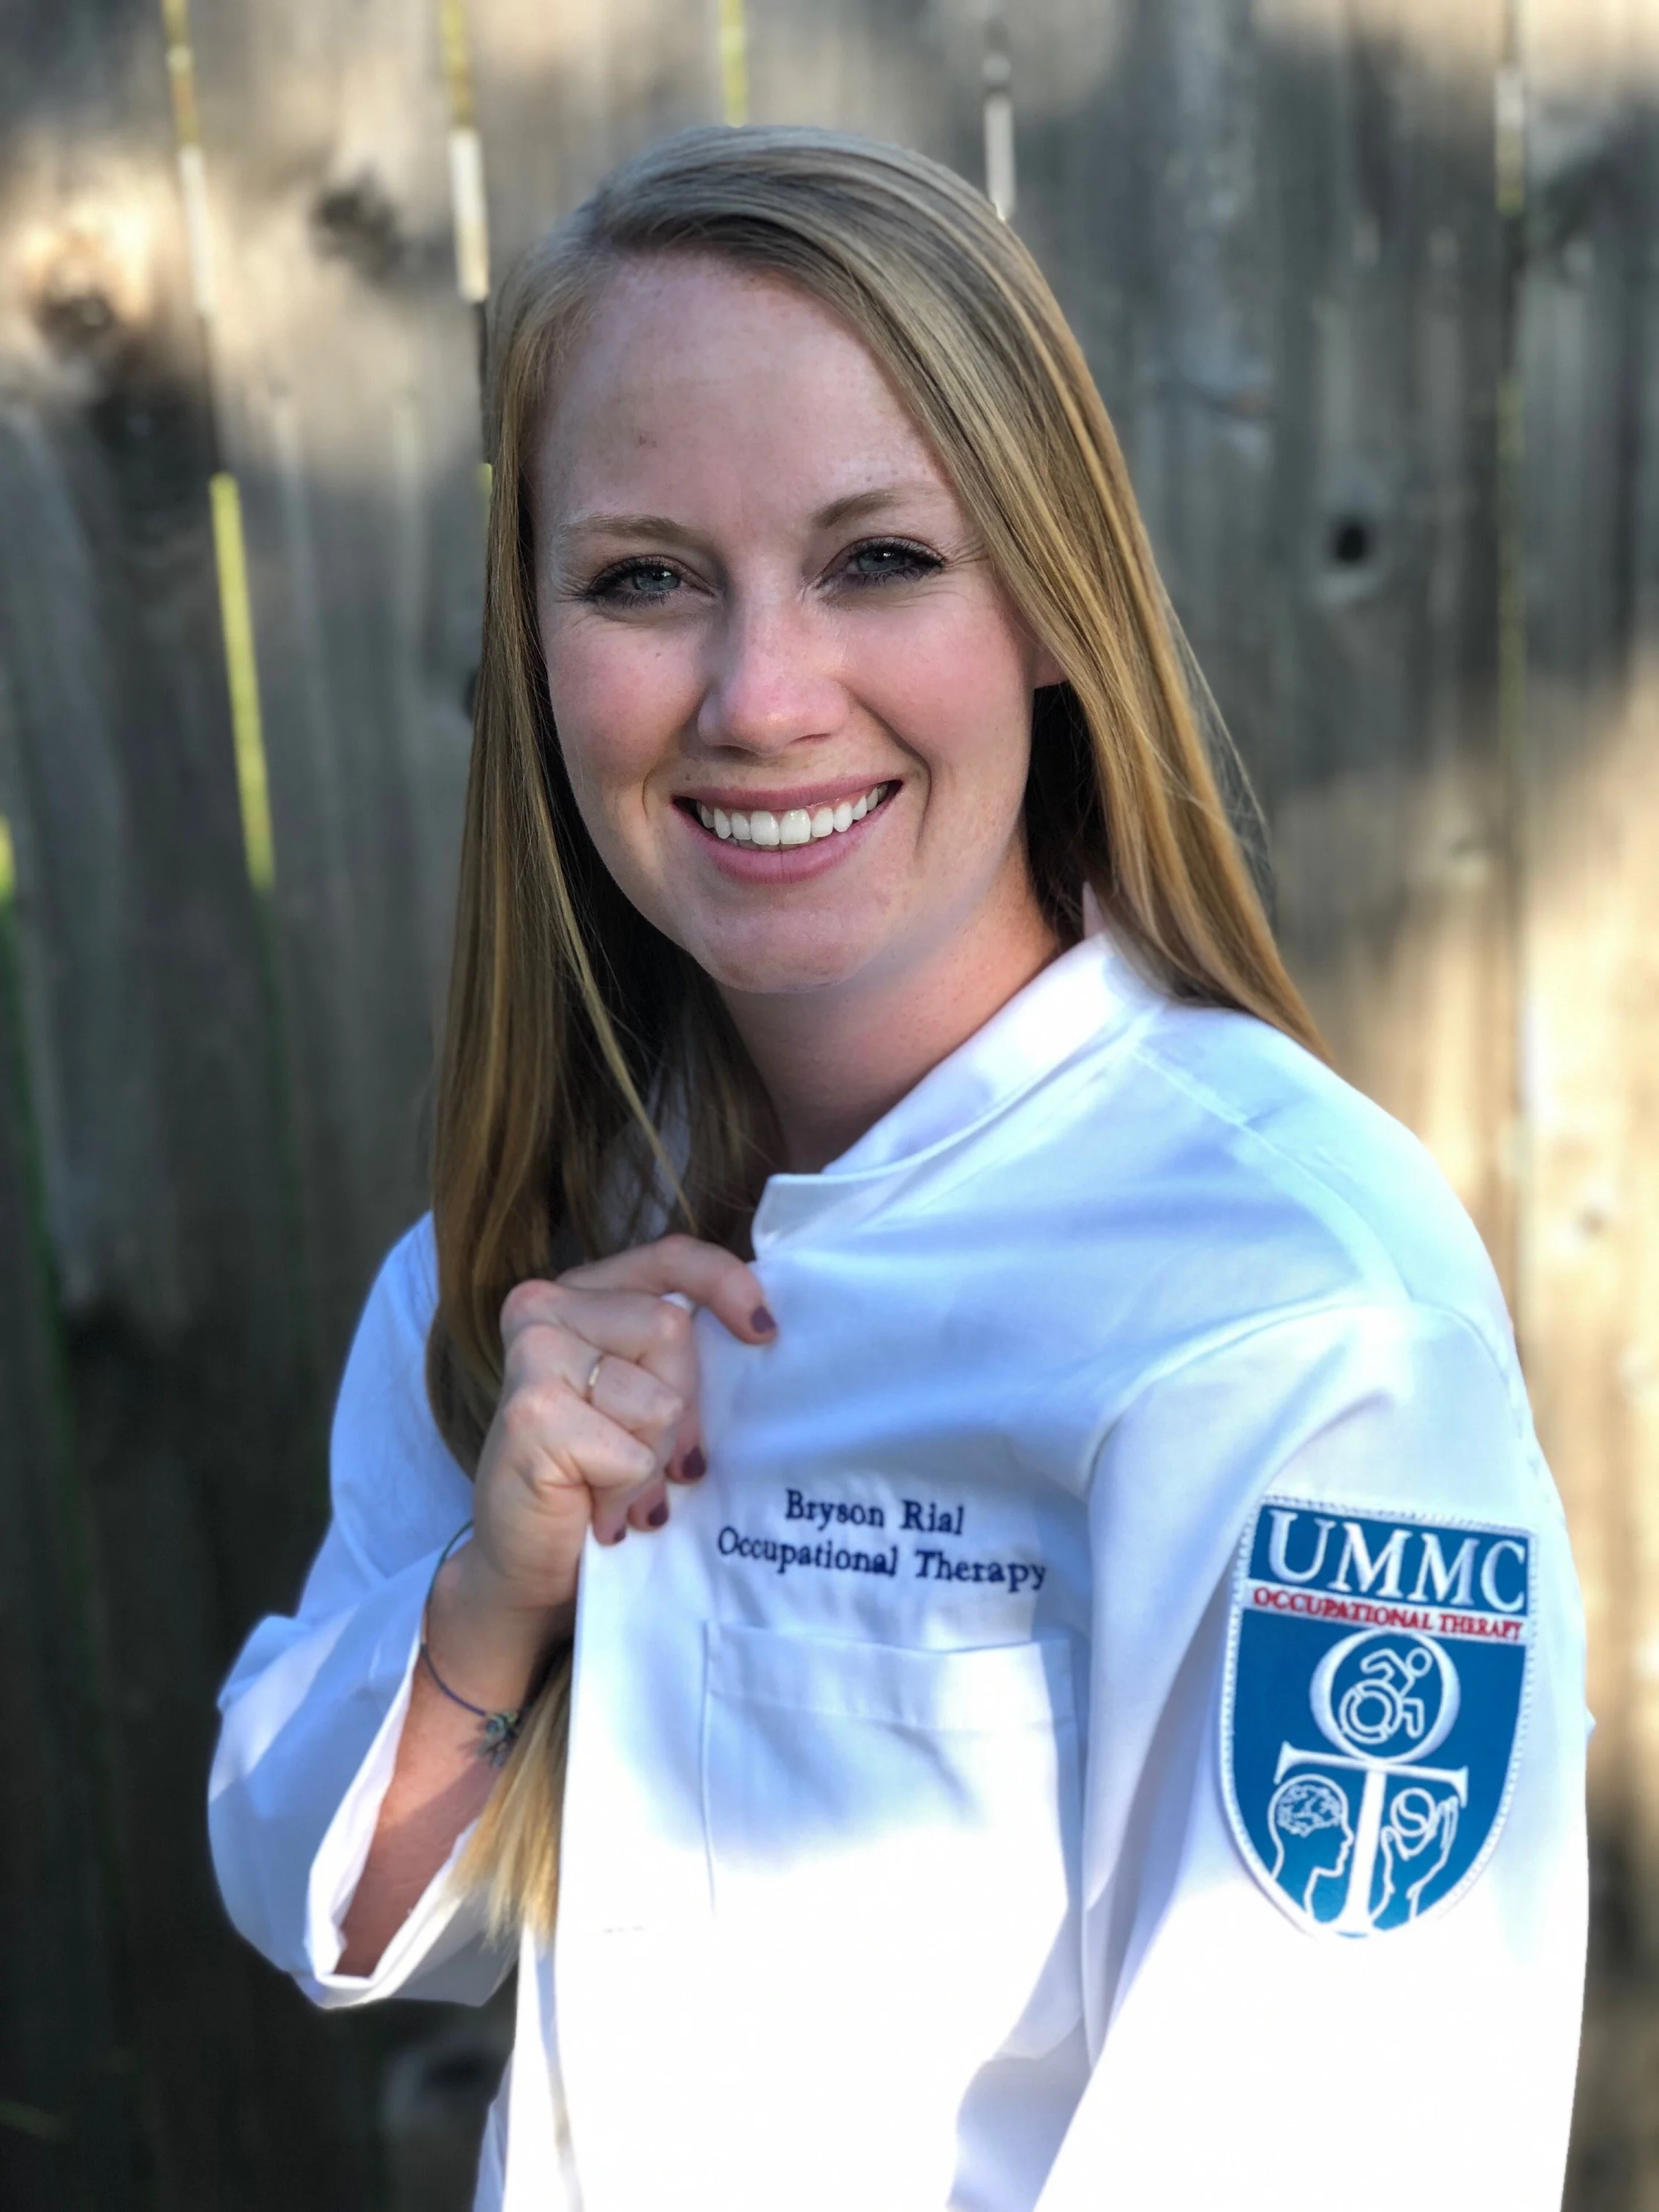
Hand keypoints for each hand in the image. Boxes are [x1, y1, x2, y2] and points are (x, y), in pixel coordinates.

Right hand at [454, 1234, 775, 1635]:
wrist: (527, 1567)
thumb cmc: (595, 1479)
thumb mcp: (644, 1400)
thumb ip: (675, 1358)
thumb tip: (759, 1338)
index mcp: (582, 1294)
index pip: (670, 1257)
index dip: (726, 1284)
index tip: (764, 1331)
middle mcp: (546, 1308)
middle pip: (671, 1330)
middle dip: (683, 1411)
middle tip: (659, 1465)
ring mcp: (533, 1355)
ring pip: (658, 1399)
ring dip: (654, 1462)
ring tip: (620, 1488)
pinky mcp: (531, 1414)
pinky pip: (631, 1454)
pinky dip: (628, 1494)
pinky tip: (600, 1512)